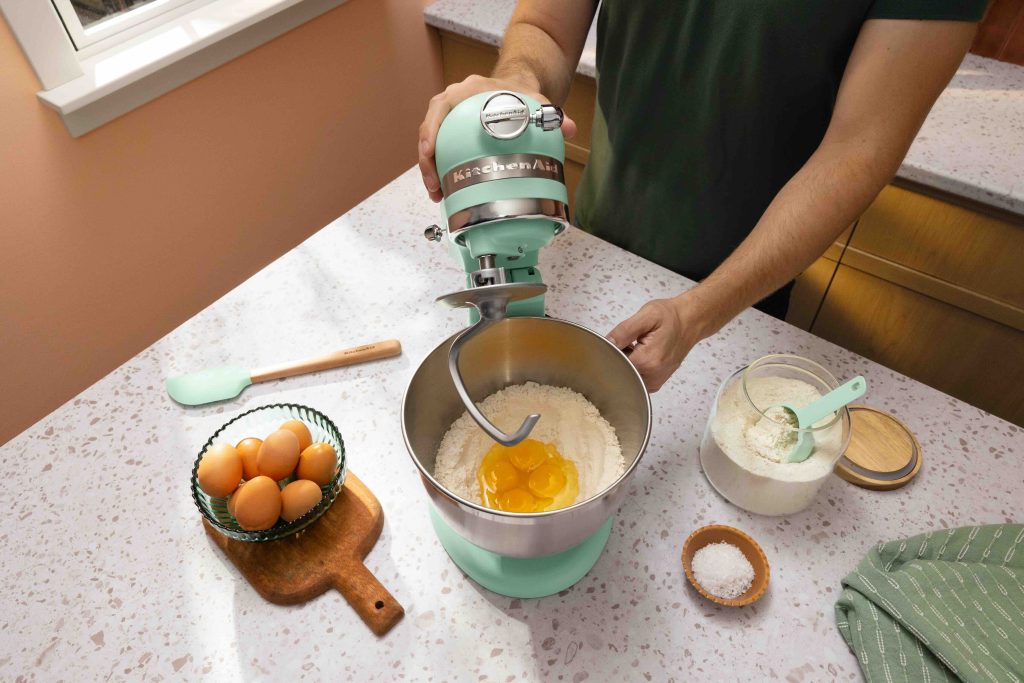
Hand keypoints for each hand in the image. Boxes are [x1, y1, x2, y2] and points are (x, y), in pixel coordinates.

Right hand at [418, 74, 576, 201]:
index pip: (440, 107)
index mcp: (466, 91)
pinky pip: (442, 151)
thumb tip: (567, 127)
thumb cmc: (520, 91)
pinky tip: (446, 192)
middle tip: (434, 186)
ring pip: (432, 144)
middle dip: (428, 161)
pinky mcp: (453, 133)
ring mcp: (451, 119)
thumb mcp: (535, 99)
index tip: (429, 151)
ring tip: (437, 194)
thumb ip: (550, 113)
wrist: (517, 86)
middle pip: (431, 130)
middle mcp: (453, 103)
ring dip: (431, 170)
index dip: (431, 130)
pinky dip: (441, 170)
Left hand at [608, 296, 703, 392]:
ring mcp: (656, 381)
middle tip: (631, 342)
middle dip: (619, 358)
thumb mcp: (646, 316)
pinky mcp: (657, 381)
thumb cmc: (670, 316)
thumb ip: (624, 331)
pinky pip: (636, 378)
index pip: (614, 365)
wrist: (691, 321)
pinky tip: (641, 354)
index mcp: (647, 361)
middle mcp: (652, 376)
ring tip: (638, 347)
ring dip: (627, 363)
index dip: (611, 353)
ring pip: (628, 376)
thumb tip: (607, 343)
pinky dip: (634, 368)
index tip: (619, 341)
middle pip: (620, 373)